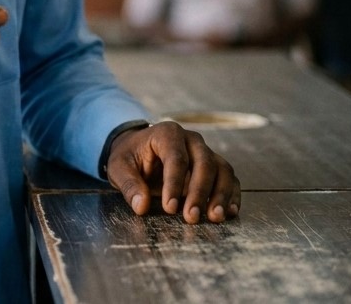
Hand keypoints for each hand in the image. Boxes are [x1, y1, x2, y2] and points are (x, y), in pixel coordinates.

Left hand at [106, 121, 240, 223]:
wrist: (140, 150)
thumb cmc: (130, 157)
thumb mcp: (119, 167)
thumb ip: (129, 184)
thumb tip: (141, 206)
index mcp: (167, 133)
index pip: (176, 157)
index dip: (174, 183)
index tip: (169, 207)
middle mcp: (191, 139)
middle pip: (204, 162)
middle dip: (199, 192)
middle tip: (190, 217)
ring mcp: (206, 151)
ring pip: (222, 169)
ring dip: (221, 194)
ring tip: (215, 217)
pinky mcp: (215, 166)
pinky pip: (230, 178)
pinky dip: (232, 194)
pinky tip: (229, 212)